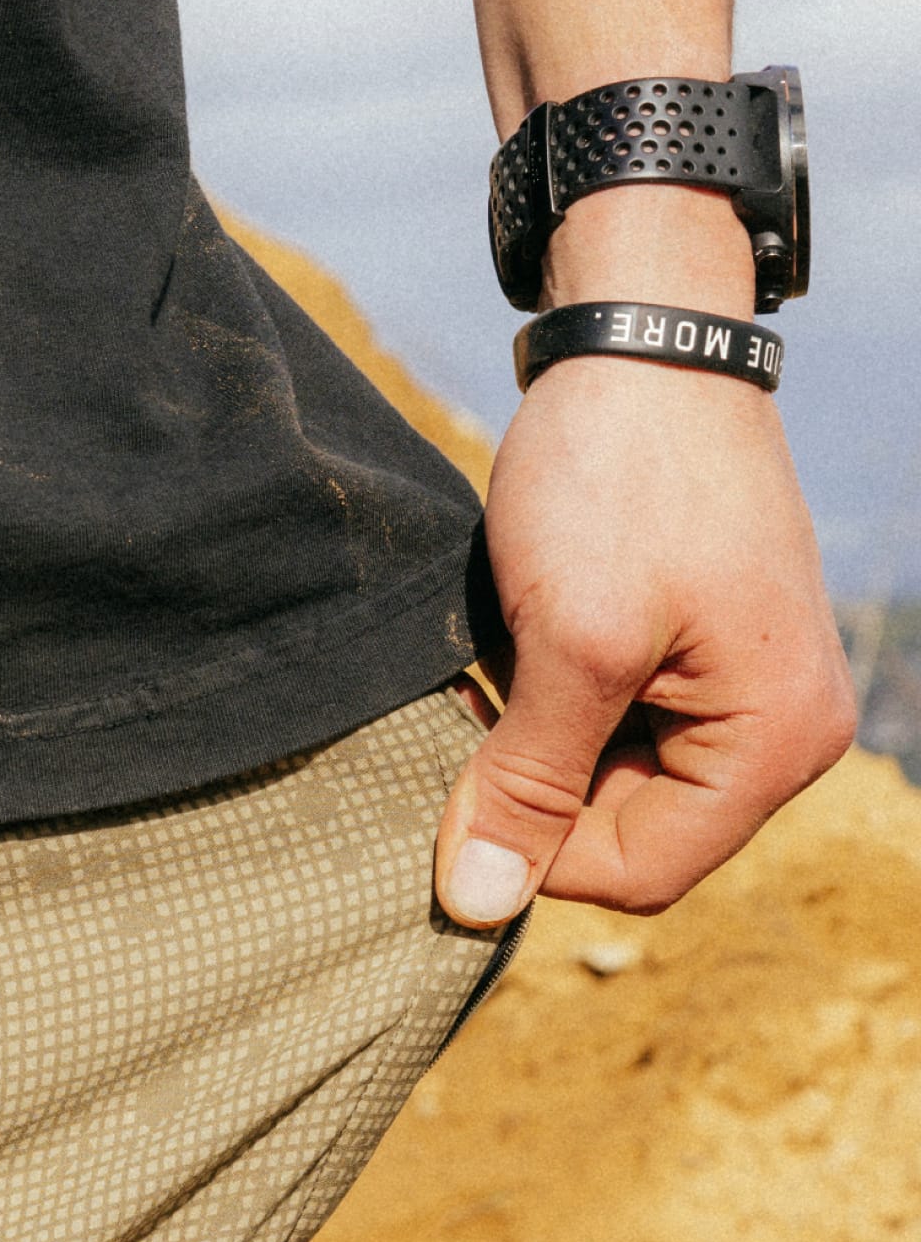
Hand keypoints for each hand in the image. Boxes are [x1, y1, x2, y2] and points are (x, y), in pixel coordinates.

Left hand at [433, 351, 855, 924]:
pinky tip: (521, 632)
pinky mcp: (700, 643)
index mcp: (775, 743)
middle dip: (538, 781)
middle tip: (473, 699)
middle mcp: (780, 728)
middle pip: (627, 830)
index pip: (636, 874)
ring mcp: (744, 683)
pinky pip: (617, 714)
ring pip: (611, 773)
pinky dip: (556, 690)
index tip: (460, 780)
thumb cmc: (620, 478)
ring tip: (501, 652)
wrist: (644, 337)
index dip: (533, 848)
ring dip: (539, 732)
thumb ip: (528, 779)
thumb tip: (475, 904)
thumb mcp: (568, 639)